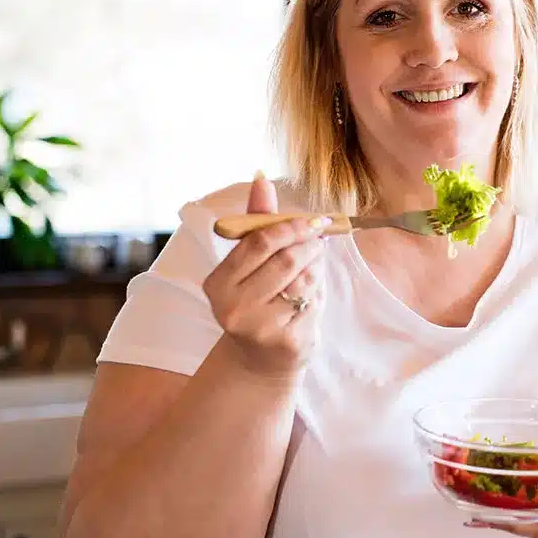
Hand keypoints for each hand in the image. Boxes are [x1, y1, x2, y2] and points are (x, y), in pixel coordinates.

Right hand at [202, 173, 326, 379]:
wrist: (260, 359)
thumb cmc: (257, 300)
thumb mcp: (249, 263)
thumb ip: (256, 222)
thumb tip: (261, 178)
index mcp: (218, 283)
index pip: (260, 241)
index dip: (292, 226)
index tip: (315, 221)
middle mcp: (233, 307)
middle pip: (287, 259)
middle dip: (310, 245)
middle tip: (320, 240)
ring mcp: (260, 328)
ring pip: (305, 279)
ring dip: (317, 268)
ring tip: (312, 268)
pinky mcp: (288, 342)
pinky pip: (316, 302)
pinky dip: (319, 293)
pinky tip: (311, 297)